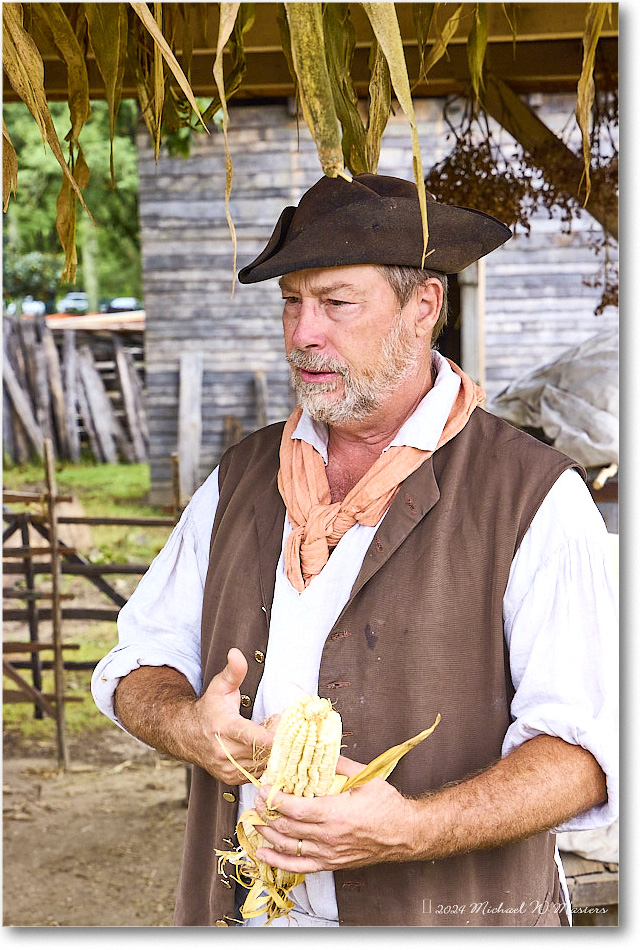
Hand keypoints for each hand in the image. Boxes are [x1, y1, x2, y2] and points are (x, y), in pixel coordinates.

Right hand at [192, 648, 274, 783]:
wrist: (186, 735)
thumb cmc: (209, 709)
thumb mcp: (220, 686)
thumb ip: (233, 671)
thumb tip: (236, 652)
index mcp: (226, 729)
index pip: (259, 740)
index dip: (276, 732)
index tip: (278, 718)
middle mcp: (226, 753)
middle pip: (266, 754)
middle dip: (279, 740)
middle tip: (278, 724)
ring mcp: (229, 769)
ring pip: (265, 767)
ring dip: (274, 752)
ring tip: (269, 734)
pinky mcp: (232, 779)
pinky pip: (259, 774)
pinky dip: (266, 762)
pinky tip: (263, 748)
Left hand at [252, 756, 417, 872]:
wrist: (405, 834)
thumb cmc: (387, 806)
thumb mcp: (366, 777)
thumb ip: (339, 764)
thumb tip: (319, 749)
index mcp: (336, 813)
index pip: (295, 809)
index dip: (274, 799)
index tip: (264, 788)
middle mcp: (329, 837)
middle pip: (286, 827)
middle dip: (266, 812)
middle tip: (256, 799)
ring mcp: (328, 853)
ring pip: (287, 846)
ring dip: (266, 833)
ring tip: (254, 820)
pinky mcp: (330, 864)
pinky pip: (298, 866)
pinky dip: (276, 862)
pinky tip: (262, 853)